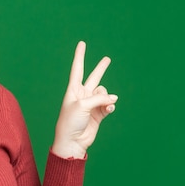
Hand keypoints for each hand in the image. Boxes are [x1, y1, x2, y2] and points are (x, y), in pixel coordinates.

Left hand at [51, 41, 117, 158]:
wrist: (72, 141)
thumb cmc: (71, 122)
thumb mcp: (83, 105)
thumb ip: (99, 98)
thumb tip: (113, 99)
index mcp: (73, 90)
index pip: (78, 68)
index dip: (80, 56)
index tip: (82, 43)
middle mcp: (82, 95)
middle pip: (94, 78)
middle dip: (101, 68)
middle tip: (107, 59)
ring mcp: (91, 104)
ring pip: (104, 93)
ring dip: (106, 97)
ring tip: (104, 105)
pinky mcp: (98, 114)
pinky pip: (108, 105)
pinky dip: (110, 106)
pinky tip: (108, 109)